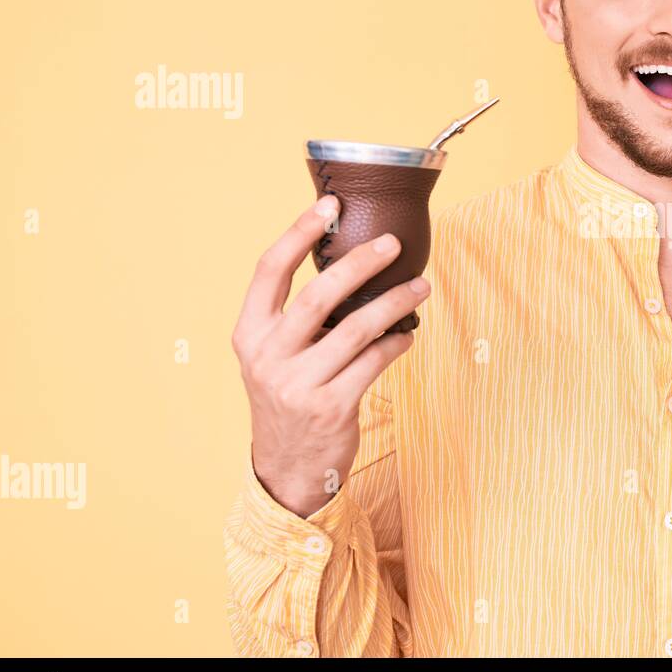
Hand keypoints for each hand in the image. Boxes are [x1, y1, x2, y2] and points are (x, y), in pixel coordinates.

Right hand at [230, 195, 431, 516]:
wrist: (286, 467)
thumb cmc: (288, 395)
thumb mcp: (274, 355)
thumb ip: (295, 316)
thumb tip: (350, 260)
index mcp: (249, 334)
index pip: (269, 270)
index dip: (298, 232)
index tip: (329, 205)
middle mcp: (268, 356)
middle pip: (319, 294)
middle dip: (361, 263)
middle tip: (394, 243)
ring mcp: (299, 384)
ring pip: (357, 328)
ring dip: (395, 302)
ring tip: (421, 287)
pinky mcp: (332, 407)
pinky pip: (375, 362)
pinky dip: (396, 343)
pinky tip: (408, 333)